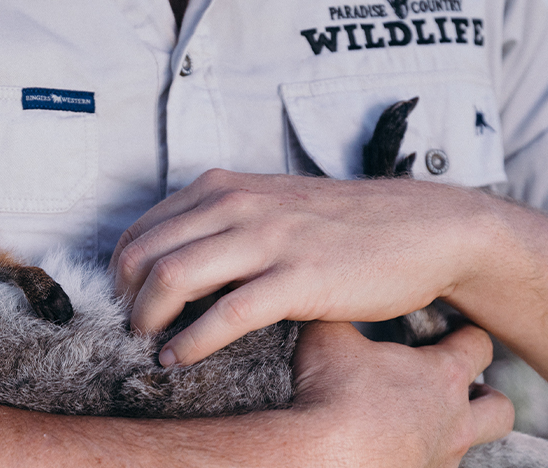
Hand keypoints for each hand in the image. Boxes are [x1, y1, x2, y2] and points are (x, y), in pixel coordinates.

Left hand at [111, 169, 493, 365]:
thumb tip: (174, 259)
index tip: (124, 299)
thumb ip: (225, 223)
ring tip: (149, 342)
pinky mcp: (298, 280)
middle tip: (131, 326)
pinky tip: (180, 358)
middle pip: (145, 253)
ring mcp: (269, 242)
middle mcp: (239, 207)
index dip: (121, 270)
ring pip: (174, 278)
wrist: (426, 229)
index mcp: (227, 188)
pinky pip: (225, 315)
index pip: (142, 228)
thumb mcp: (274, 206)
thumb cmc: (348, 225)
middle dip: (126, 297)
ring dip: (148, 318)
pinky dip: (191, 342)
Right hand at [291, 322, 514, 466]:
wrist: (325, 459)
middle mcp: (455, 420)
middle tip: (460, 390)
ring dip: (457, 433)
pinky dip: (419, 457)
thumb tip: (329, 298)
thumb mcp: (329, 338)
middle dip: (487, 396)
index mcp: (443, 375)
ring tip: (425, 426)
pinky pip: (433, 467)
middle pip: (499, 408)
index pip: (479, 344)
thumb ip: (340, 315)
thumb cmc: (336, 393)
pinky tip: (391, 449)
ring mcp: (442, 459)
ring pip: (470, 445)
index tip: (452, 331)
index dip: (467, 334)